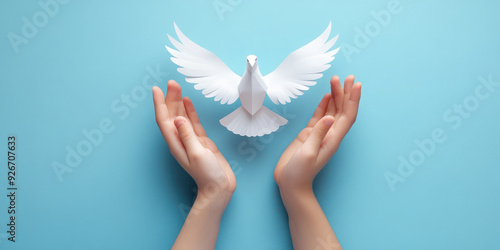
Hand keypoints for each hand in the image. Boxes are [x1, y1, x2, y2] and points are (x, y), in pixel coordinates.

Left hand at [153, 80, 235, 249]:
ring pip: (181, 117)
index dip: (159, 104)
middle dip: (170, 99)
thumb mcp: (197, 154)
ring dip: (178, 102)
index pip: (164, 120)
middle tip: (172, 83)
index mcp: (176, 143)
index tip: (156, 89)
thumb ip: (188, 135)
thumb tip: (178, 118)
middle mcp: (180, 140)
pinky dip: (189, 111)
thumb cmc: (208, 174)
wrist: (219, 188)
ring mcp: (191, 140)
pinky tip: (188, 101)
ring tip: (177, 87)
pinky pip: (193, 123)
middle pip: (172, 115)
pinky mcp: (201, 141)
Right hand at [274, 75, 361, 190]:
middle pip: (342, 110)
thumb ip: (318, 134)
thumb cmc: (299, 172)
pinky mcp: (309, 134)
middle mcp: (330, 134)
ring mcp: (320, 133)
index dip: (353, 100)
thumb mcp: (308, 153)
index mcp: (333, 139)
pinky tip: (326, 94)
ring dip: (336, 96)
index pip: (348, 116)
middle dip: (346, 93)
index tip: (356, 85)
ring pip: (332, 110)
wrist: (290, 184)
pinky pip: (320, 116)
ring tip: (336, 80)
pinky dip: (324, 104)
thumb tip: (330, 117)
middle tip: (348, 77)